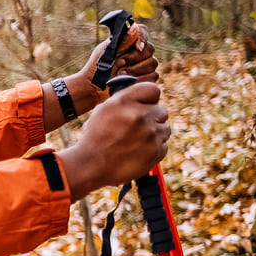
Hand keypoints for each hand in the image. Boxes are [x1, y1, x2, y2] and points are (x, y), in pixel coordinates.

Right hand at [56, 82, 170, 199]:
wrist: (91, 166)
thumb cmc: (97, 137)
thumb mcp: (104, 110)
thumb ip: (126, 99)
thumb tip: (146, 96)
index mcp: (124, 102)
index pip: (152, 90)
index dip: (149, 99)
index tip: (143, 106)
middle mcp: (139, 116)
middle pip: (161, 111)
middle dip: (151, 118)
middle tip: (135, 129)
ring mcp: (150, 134)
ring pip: (164, 129)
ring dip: (153, 134)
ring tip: (134, 142)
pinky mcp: (156, 151)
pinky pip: (163, 145)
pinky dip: (153, 149)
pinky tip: (137, 152)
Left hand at [64, 24, 158, 110]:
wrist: (93, 88)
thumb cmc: (97, 68)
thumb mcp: (106, 52)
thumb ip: (122, 41)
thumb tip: (135, 29)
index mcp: (127, 41)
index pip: (142, 31)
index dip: (142, 38)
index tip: (137, 46)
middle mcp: (138, 52)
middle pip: (149, 49)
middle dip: (133, 58)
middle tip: (119, 64)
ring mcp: (144, 65)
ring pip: (152, 63)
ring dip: (135, 70)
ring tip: (119, 74)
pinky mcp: (146, 78)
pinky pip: (152, 76)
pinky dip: (140, 79)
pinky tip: (128, 82)